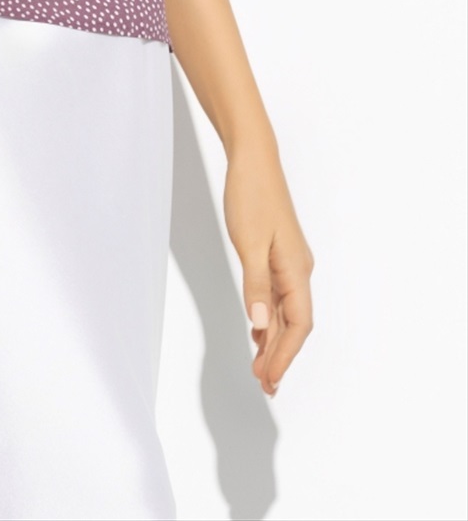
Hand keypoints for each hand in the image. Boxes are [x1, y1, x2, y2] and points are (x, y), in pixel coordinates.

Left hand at [223, 140, 314, 395]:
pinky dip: (270, 318)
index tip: (271, 380)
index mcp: (296, 270)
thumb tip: (262, 326)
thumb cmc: (251, 195)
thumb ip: (255, 285)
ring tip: (260, 368)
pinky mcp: (278, 254)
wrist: (254, 160)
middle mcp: (298, 270)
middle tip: (265, 385)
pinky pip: (279, 296)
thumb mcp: (248, 242)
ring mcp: (289, 262)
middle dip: (280, 356)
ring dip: (274, 340)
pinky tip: (259, 330)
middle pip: (295, 324)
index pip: (298, 325)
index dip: (285, 355)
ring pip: (287, 312)